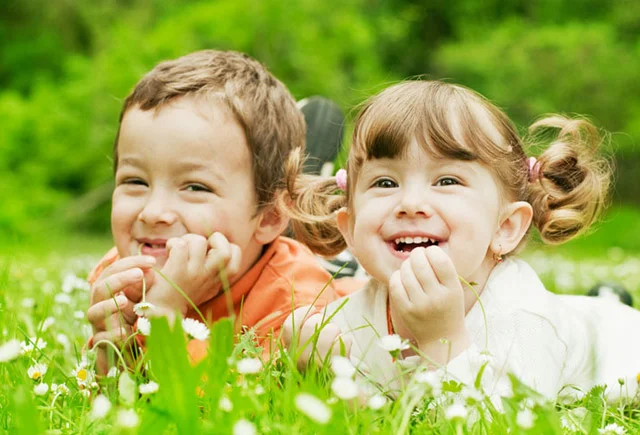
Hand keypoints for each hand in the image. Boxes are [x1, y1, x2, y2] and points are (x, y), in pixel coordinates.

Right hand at [87, 255, 155, 372]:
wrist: (125, 347)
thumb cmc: (132, 316)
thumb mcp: (140, 299)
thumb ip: (143, 285)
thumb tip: (149, 271)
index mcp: (106, 290)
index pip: (113, 270)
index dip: (131, 262)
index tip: (152, 261)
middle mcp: (98, 305)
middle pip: (101, 287)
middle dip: (119, 279)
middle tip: (139, 273)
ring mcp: (98, 324)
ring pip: (93, 312)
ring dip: (109, 306)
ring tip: (125, 302)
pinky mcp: (102, 343)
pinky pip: (102, 338)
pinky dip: (112, 335)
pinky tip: (125, 333)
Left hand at [146, 232, 241, 316]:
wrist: (160, 312)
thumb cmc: (179, 296)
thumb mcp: (203, 287)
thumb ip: (211, 269)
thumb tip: (210, 246)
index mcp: (217, 280)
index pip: (235, 256)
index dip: (228, 246)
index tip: (213, 249)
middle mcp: (209, 277)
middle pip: (226, 250)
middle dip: (215, 238)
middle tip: (200, 245)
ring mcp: (194, 274)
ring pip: (200, 241)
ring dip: (189, 238)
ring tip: (180, 247)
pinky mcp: (177, 271)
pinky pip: (180, 246)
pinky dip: (174, 243)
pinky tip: (169, 250)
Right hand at [282, 305, 351, 370]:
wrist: (337, 392)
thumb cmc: (322, 362)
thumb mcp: (308, 349)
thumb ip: (305, 331)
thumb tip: (314, 310)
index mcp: (291, 352)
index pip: (289, 325)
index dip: (303, 313)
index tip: (314, 311)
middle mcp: (299, 359)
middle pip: (311, 324)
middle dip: (324, 321)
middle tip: (329, 329)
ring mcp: (317, 364)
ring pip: (328, 330)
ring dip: (335, 330)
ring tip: (336, 339)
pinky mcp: (335, 367)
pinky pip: (343, 340)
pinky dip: (346, 340)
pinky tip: (343, 348)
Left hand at [388, 246, 468, 364]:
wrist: (442, 339)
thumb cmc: (448, 308)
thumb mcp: (454, 289)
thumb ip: (442, 270)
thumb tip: (421, 250)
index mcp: (453, 290)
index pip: (440, 260)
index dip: (432, 251)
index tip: (431, 253)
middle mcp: (436, 298)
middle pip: (420, 263)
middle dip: (417, 254)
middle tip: (418, 256)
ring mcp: (419, 306)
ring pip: (405, 271)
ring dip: (407, 264)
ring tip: (411, 267)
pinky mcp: (405, 311)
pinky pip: (395, 284)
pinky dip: (397, 276)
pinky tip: (403, 278)